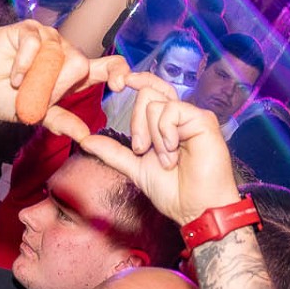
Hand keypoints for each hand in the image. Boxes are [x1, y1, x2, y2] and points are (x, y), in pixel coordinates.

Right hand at [0, 20, 119, 123]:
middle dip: (57, 85)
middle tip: (36, 95)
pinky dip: (23, 64)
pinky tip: (14, 76)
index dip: (118, 71)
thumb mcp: (37, 114)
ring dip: (36, 76)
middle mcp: (65, 53)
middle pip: (79, 63)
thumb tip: (85, 136)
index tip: (120, 84)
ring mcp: (47, 39)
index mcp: (74, 75)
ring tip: (19, 86)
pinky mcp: (28, 30)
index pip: (107, 67)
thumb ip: (61, 121)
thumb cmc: (8, 100)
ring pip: (57, 53)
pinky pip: (35, 43)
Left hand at [46, 79, 239, 224]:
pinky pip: (172, 110)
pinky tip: (173, 152)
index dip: (135, 79)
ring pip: (155, 103)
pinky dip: (165, 133)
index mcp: (165, 123)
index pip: (149, 89)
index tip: (118, 83)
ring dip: (154, 137)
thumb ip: (113, 152)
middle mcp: (180, 115)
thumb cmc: (174, 192)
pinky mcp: (203, 120)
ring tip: (168, 160)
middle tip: (143, 151)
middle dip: (137, 125)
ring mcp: (192, 116)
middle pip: (147, 93)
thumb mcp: (135, 168)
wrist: (195, 209)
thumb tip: (86, 141)